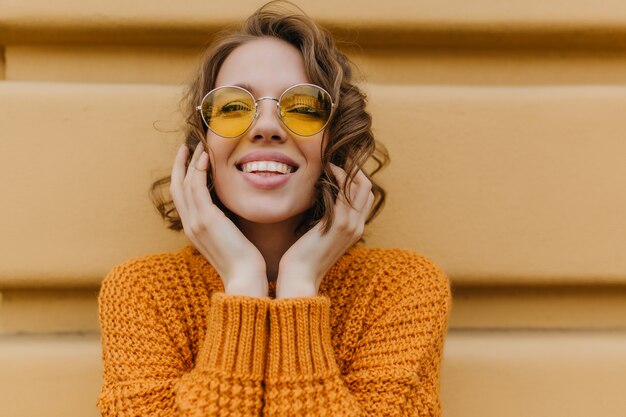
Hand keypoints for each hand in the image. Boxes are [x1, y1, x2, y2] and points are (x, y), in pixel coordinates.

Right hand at [170, 143, 267, 296]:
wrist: (244, 277)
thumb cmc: (243, 262)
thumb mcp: (229, 239)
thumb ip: (224, 224)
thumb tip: (231, 212)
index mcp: (194, 230)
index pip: (182, 198)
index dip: (182, 177)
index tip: (190, 161)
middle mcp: (189, 225)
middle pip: (176, 187)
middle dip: (180, 165)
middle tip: (186, 147)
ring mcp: (195, 221)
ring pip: (184, 183)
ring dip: (190, 162)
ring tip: (199, 146)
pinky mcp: (206, 219)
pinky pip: (196, 187)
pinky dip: (198, 169)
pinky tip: (206, 157)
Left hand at [276, 164, 374, 297]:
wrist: (300, 277)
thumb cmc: (302, 258)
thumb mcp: (319, 237)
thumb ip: (325, 222)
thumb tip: (318, 205)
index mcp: (355, 229)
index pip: (366, 197)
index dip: (355, 178)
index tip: (339, 165)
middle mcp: (357, 226)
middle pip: (367, 188)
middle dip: (354, 169)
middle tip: (336, 157)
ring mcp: (351, 225)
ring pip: (361, 186)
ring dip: (347, 169)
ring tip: (331, 159)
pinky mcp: (339, 223)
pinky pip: (346, 191)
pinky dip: (339, 176)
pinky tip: (327, 169)